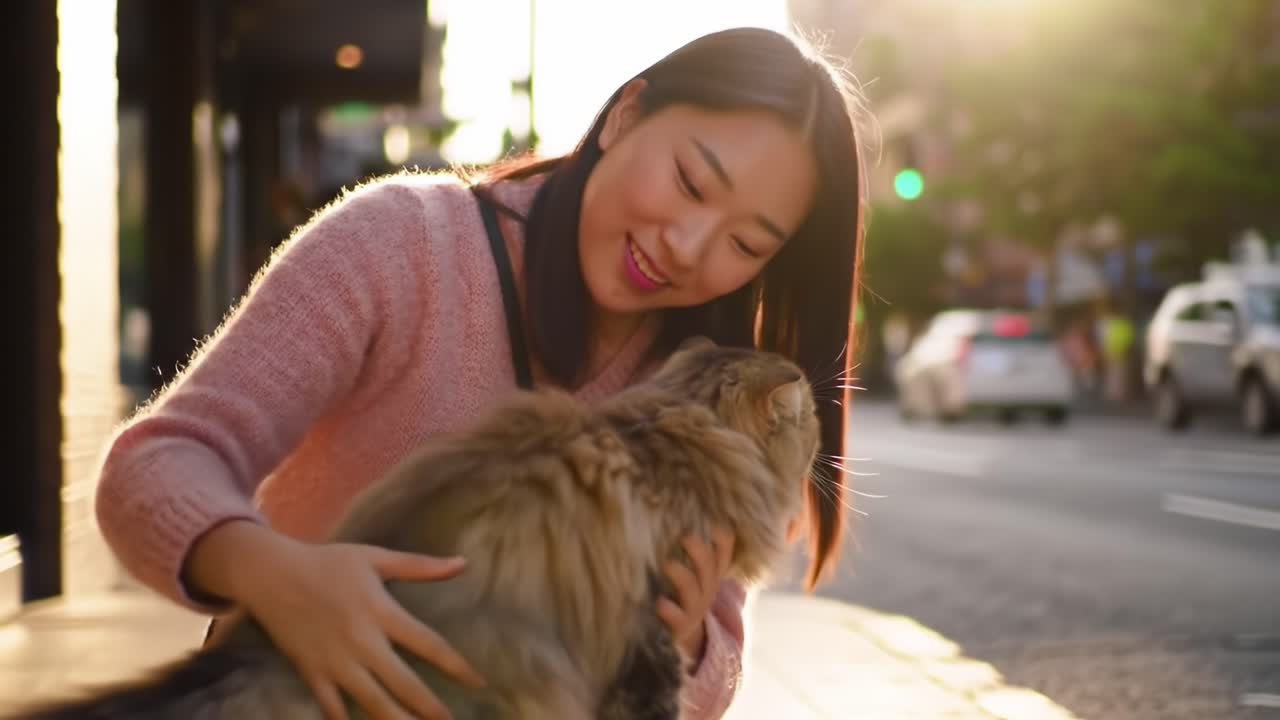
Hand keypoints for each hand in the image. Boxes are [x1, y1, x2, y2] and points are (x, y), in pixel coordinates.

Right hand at [236, 537, 483, 719]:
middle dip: (429, 708)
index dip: (456, 665)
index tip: (478, 683)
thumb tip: (463, 564)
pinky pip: (332, 707)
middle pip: (403, 683)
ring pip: (372, 702)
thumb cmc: (328, 562)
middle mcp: (361, 640)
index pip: (428, 643)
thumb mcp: (375, 557)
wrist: (271, 574)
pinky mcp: (312, 672)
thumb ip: (420, 565)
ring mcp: (335, 661)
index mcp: (381, 611)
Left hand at [656, 527, 733, 661]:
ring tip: (668, 564)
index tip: (714, 524)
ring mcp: (695, 608)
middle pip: (708, 568)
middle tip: (686, 536)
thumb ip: (694, 551)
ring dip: (682, 576)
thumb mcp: (697, 575)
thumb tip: (681, 516)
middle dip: (699, 551)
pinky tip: (660, 603)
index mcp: (712, 574)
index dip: (722, 539)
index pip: (723, 553)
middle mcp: (707, 589)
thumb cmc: (687, 595)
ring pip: (693, 590)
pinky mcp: (680, 625)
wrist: (690, 639)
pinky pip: (677, 618)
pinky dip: (669, 610)